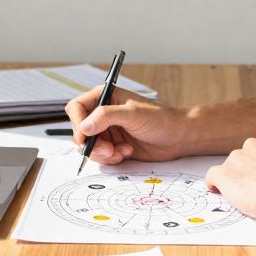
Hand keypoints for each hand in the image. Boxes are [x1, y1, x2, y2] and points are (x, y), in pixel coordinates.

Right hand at [65, 85, 189, 163]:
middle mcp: (103, 114)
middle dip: (91, 143)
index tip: (84, 136)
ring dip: (102, 153)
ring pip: (89, 146)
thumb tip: (84, 127)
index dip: (77, 122)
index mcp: (105, 97)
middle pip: (80, 131)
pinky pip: (101, 156)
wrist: (178, 137)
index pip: (77, 107)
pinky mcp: (114, 146)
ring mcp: (108, 131)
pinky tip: (126, 153)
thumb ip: (106, 117)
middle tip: (107, 149)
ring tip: (119, 152)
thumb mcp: (132, 114)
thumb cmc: (160, 118)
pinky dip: (110, 158)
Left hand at [205, 134, 255, 236]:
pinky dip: (214, 183)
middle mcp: (253, 145)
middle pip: (244, 156)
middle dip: (247, 170)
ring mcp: (237, 158)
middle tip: (255, 187)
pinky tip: (216, 190)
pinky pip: (213, 175)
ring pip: (230, 167)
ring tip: (244, 195)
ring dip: (234, 178)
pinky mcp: (224, 173)